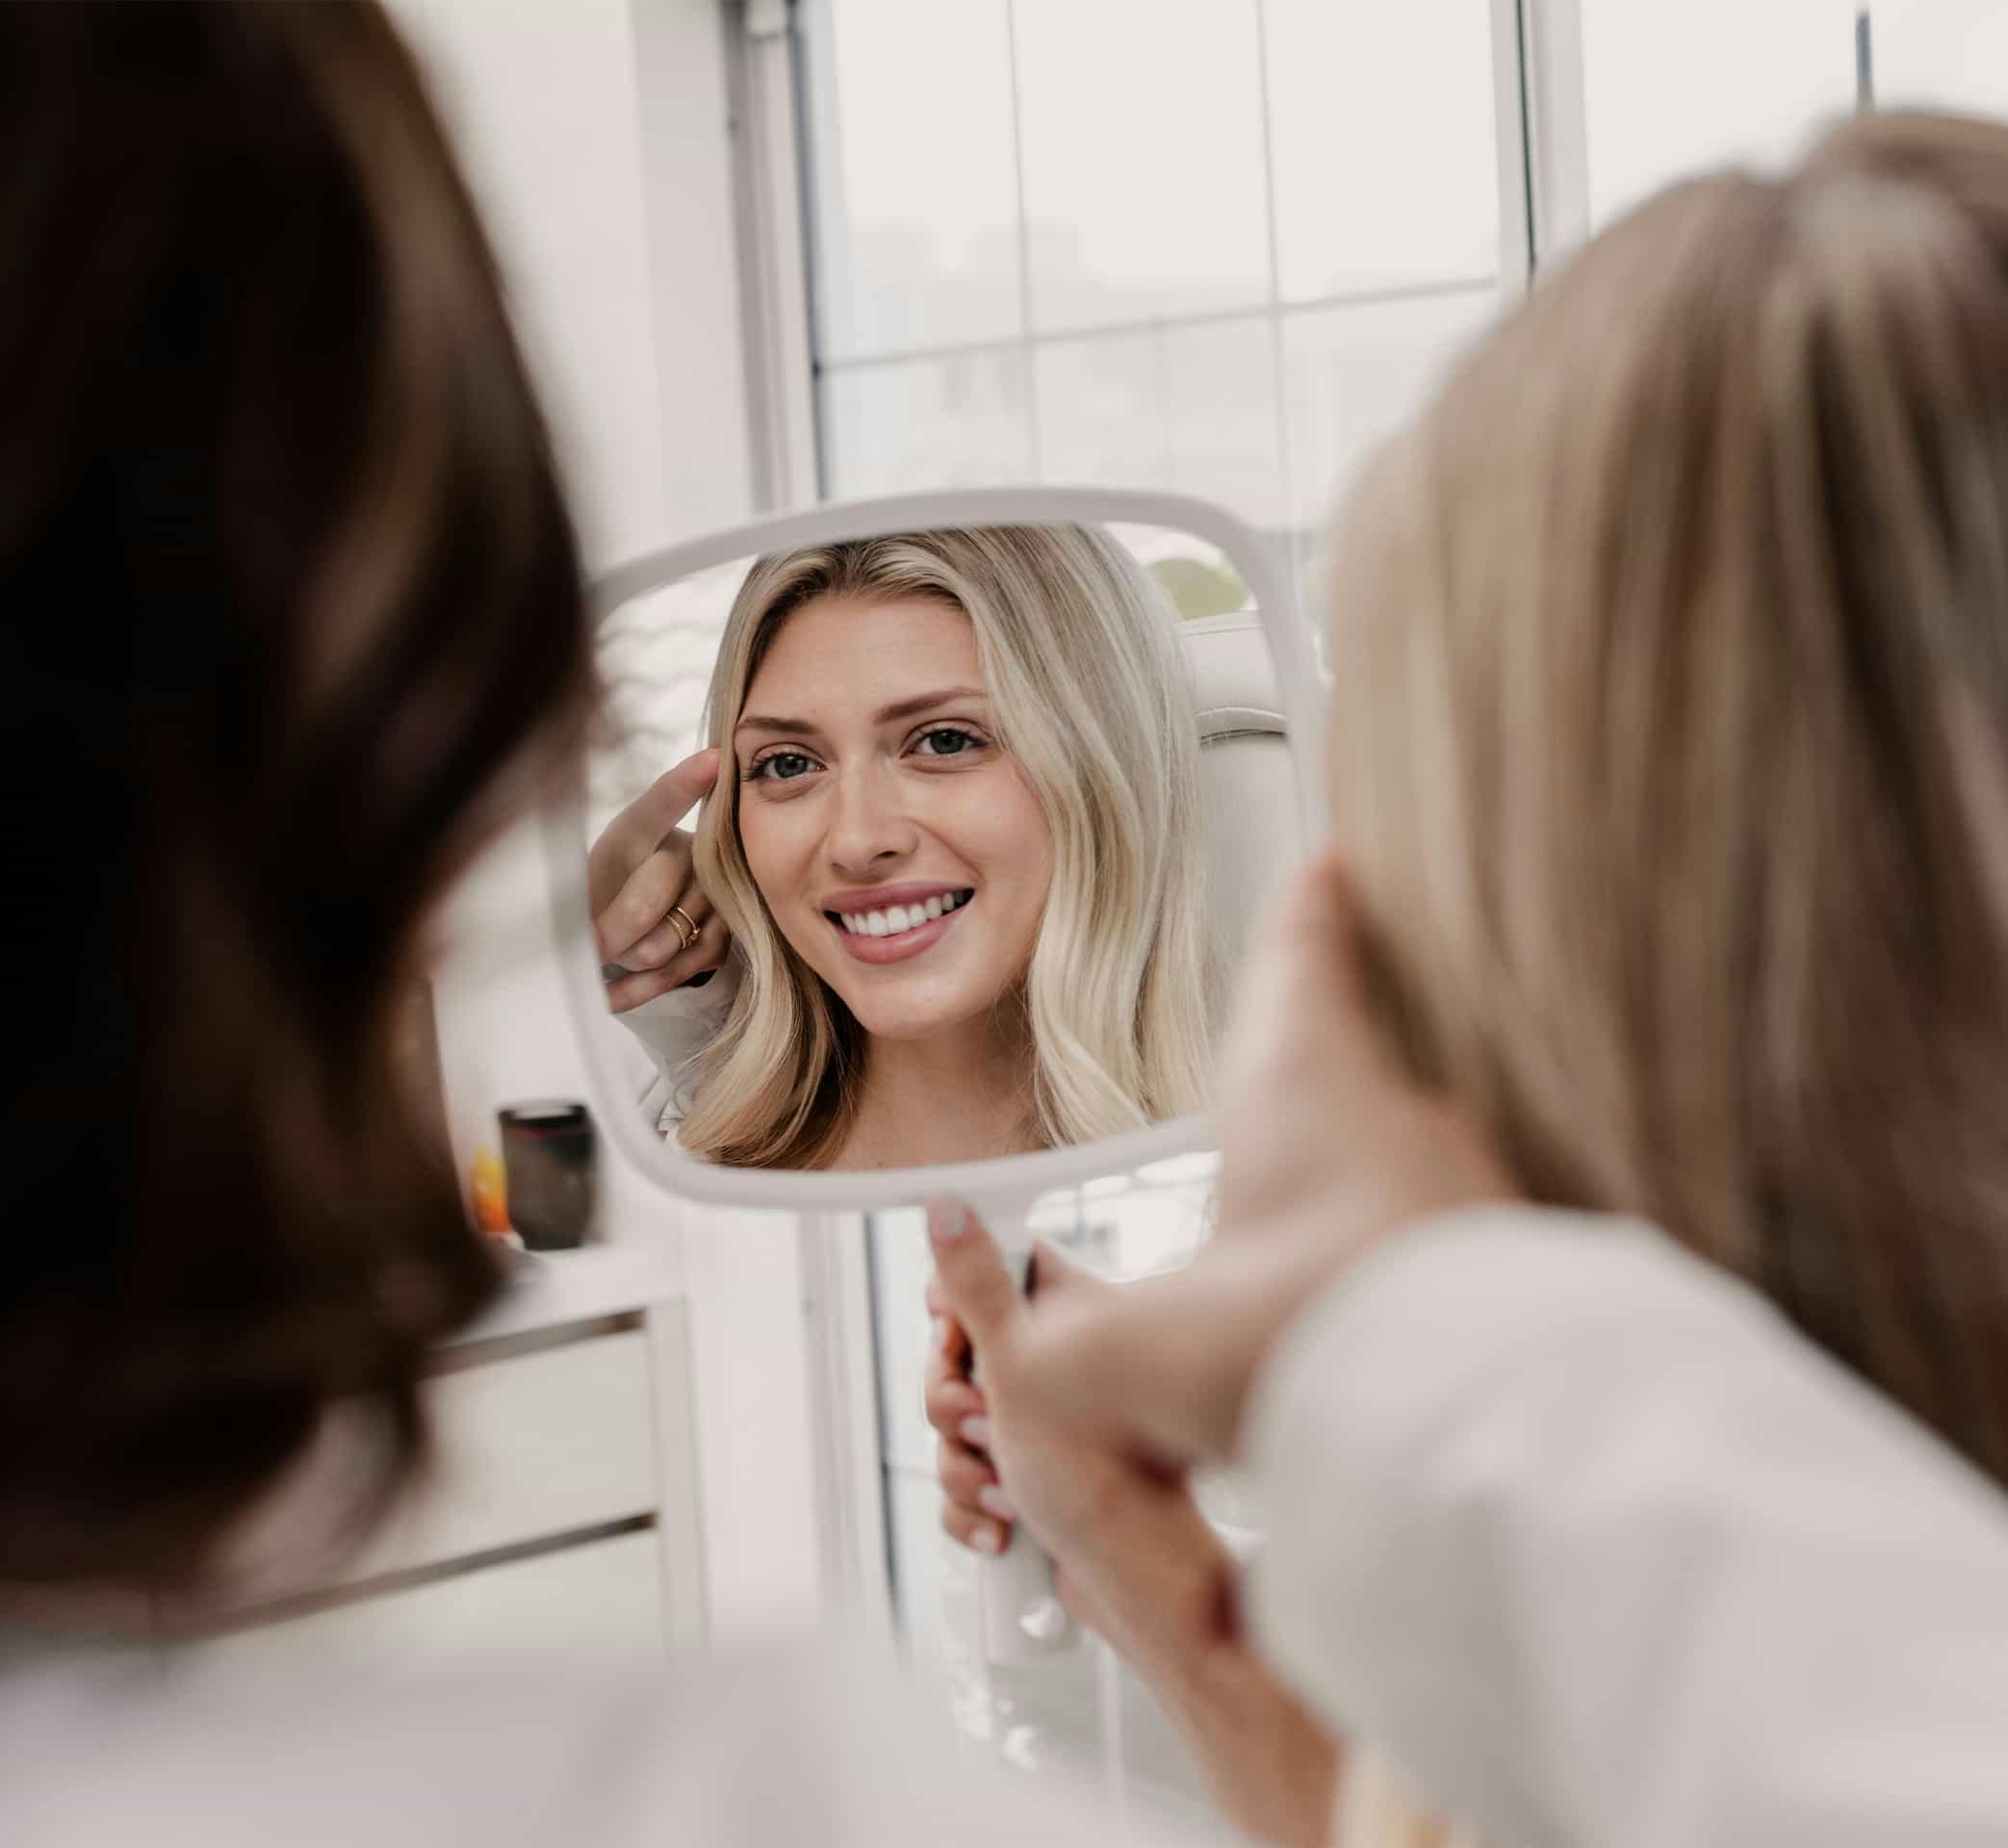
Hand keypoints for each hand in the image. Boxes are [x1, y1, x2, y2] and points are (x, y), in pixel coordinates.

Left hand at [587, 748, 727, 1012]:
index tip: (712, 761)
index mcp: (640, 829)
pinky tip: (610, 994)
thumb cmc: (587, 900)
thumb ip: (580, 909)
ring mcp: (714, 896)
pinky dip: (638, 990)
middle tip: (587, 945)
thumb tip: (589, 947)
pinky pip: (678, 973)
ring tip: (609, 955)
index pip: (661, 804)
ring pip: (663, 945)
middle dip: (610, 933)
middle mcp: (688, 852)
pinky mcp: (723, 939)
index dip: (686, 783)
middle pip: (647, 900)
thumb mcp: (571, 891)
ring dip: (627, 961)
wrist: (607, 937)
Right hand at [923, 1224, 1207, 1617]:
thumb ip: (979, 1287)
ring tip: (1011, 1494)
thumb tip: (947, 1206)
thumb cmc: (1106, 1477)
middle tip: (989, 1427)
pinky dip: (978, 1516)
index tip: (963, 1346)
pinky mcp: (1035, 1484)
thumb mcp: (1026, 1367)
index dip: (955, 1318)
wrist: (1148, 1589)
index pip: (979, 1281)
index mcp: (1060, 1319)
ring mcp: (1044, 1431)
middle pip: (954, 1366)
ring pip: (957, 1434)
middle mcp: (1055, 1368)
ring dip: (969, 1473)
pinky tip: (1008, 1533)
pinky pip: (970, 1489)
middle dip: (956, 1411)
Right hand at [1011, 852, 1514, 1469]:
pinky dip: (1399, 1261)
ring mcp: (1467, 1186)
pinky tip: (1372, 1321)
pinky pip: (1439, 1238)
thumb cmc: (1320, 1342)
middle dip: (1318, 1068)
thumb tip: (1029, 1355)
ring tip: (1317, 1237)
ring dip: (1358, 1183)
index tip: (1328, 861)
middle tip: (1296, 1069)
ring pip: (1400, 1157)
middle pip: (1354, 1061)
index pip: (1301, 965)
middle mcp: (1400, 1116)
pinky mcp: (1512, 1262)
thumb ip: (1062, 1354)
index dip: (1304, 915)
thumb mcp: (1145, 1355)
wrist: (1490, 1430)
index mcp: (1303, 1088)